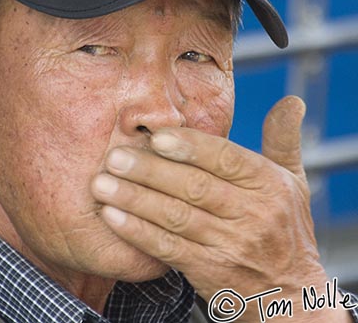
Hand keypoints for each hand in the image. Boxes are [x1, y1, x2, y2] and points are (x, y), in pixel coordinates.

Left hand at [91, 96, 348, 321]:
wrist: (292, 294)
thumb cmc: (286, 226)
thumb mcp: (292, 181)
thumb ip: (283, 139)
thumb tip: (291, 100)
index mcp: (269, 184)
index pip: (226, 158)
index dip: (191, 147)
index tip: (157, 137)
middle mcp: (253, 214)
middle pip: (194, 187)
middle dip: (149, 171)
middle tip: (114, 158)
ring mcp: (231, 245)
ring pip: (176, 217)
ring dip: (135, 200)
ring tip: (101, 185)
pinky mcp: (210, 271)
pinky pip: (168, 248)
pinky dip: (138, 232)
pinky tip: (113, 216)